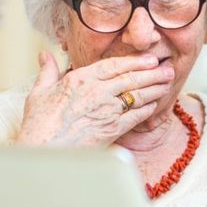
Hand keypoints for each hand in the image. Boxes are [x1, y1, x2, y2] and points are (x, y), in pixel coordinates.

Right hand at [16, 51, 174, 145]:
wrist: (43, 150)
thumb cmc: (39, 124)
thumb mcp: (39, 92)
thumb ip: (47, 72)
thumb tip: (44, 56)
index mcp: (80, 79)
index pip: (114, 65)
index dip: (135, 60)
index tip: (148, 58)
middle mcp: (97, 92)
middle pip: (131, 78)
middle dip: (152, 72)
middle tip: (166, 69)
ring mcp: (107, 110)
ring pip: (137, 95)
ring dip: (155, 88)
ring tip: (167, 83)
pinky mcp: (112, 129)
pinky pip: (136, 116)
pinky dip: (147, 109)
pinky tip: (155, 104)